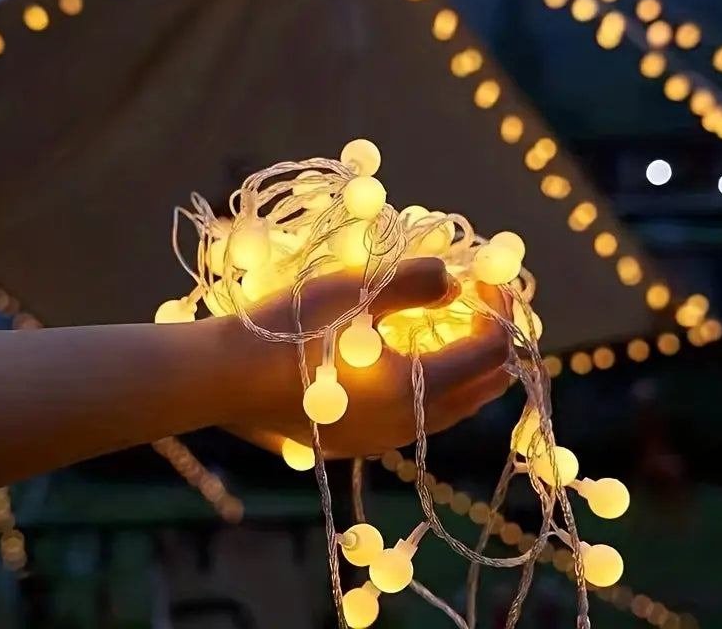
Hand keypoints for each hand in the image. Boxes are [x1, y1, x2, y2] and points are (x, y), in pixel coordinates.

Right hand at [221, 258, 512, 458]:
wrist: (222, 379)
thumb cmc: (286, 330)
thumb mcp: (352, 292)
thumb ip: (412, 283)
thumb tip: (455, 280)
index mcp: (411, 390)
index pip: (488, 353)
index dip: (499, 312)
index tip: (487, 279)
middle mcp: (405, 426)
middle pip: (480, 389)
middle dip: (492, 346)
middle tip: (484, 307)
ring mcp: (380, 440)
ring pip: (450, 410)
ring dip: (465, 371)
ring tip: (458, 332)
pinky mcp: (357, 442)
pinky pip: (417, 420)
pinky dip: (433, 389)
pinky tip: (412, 362)